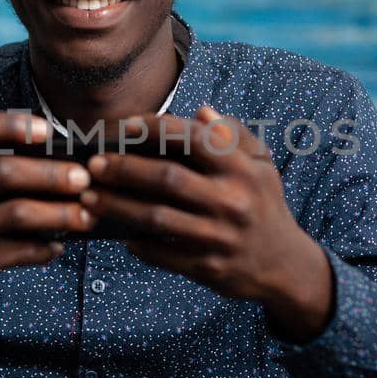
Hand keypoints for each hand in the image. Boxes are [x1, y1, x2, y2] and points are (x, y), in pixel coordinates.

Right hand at [0, 110, 93, 344]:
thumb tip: (60, 152)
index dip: (9, 125)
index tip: (47, 130)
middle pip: (4, 172)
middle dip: (51, 174)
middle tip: (83, 178)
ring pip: (19, 213)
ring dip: (61, 213)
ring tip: (87, 215)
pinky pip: (20, 251)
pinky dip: (47, 247)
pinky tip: (59, 244)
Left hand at [80, 105, 333, 342]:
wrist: (286, 266)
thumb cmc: (265, 206)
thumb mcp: (261, 166)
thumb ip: (233, 135)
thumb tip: (200, 111)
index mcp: (242, 170)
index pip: (193, 138)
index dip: (154, 128)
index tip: (122, 127)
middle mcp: (231, 201)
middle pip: (166, 178)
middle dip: (123, 168)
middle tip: (93, 164)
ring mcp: (218, 237)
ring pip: (156, 218)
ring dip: (117, 206)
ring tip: (90, 197)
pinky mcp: (207, 267)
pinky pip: (161, 253)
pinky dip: (137, 243)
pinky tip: (118, 233)